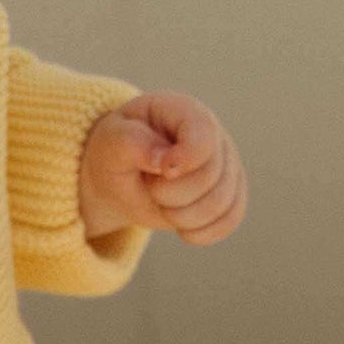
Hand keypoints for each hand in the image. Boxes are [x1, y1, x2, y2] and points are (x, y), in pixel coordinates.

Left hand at [78, 92, 246, 245]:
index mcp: (185, 111)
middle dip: (169, 193)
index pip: (204, 136)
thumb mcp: (111, 142)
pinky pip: (229, 221)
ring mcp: (227, 167)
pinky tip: (180, 226)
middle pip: (209, 178)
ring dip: (181, 217)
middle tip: (149, 185)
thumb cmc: (117, 151)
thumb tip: (164, 159)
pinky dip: (200, 232)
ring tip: (161, 203)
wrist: (123, 176)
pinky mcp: (231, 196)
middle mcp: (215, 137)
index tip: (160, 169)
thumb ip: (132, 143)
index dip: (184, 159)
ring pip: (220, 204)